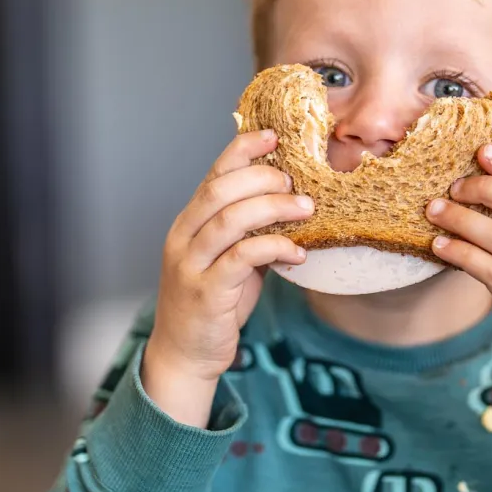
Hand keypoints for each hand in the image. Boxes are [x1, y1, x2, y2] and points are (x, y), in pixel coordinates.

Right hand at [142, 129, 312, 425]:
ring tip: (306, 208)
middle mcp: (185, 238)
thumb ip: (251, 232)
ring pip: (230, 220)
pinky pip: (242, 258)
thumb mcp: (231, 261)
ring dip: (273, 208)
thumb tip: (292, 204)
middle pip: (220, 190)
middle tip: (295, 181)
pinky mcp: (207, 292)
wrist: (186, 355)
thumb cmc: (214, 304)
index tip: (273, 136)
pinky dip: (274, 248)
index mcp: (189, 223)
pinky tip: (298, 252)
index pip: (213, 175)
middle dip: (262, 177)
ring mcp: (191, 265)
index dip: (242, 151)